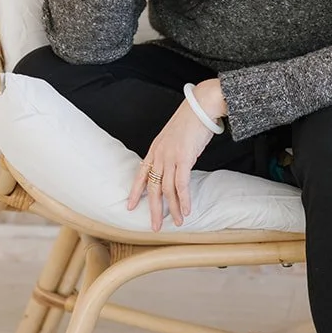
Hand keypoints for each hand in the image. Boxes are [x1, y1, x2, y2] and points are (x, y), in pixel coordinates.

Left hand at [125, 92, 216, 230]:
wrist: (201, 106)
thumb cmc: (191, 120)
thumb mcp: (174, 138)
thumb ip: (171, 153)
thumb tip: (175, 167)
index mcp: (155, 149)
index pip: (141, 174)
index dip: (135, 192)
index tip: (130, 207)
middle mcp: (159, 155)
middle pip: (153, 187)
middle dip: (154, 209)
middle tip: (155, 227)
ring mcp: (170, 157)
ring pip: (167, 189)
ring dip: (173, 209)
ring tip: (178, 223)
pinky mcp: (184, 158)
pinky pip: (181, 184)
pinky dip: (183, 199)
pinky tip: (186, 210)